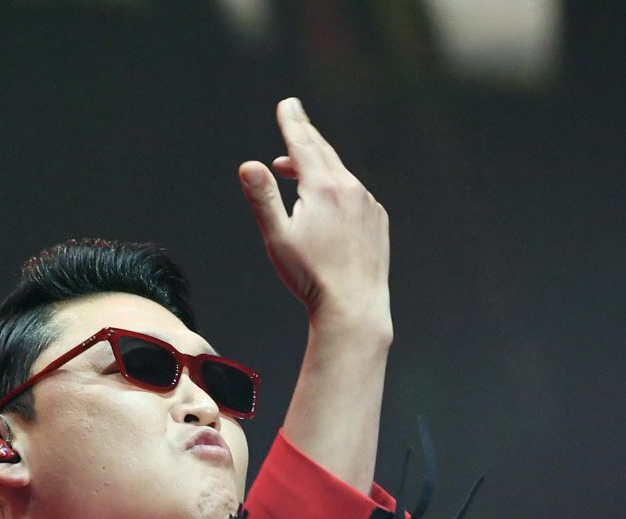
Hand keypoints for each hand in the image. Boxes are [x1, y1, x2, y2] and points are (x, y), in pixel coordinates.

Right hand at [238, 95, 391, 334]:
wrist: (353, 307)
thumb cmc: (311, 277)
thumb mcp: (278, 239)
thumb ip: (263, 199)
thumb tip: (248, 166)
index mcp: (323, 187)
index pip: (302, 144)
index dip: (291, 122)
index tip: (287, 104)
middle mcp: (349, 188)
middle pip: (323, 152)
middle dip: (305, 135)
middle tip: (294, 115)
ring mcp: (367, 203)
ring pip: (340, 174)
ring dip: (318, 168)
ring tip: (297, 174)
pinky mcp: (377, 219)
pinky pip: (356, 195)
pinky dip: (339, 191)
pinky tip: (328, 207)